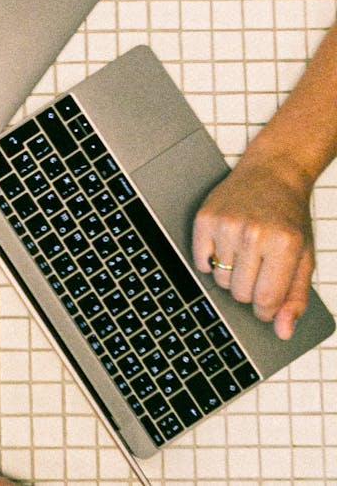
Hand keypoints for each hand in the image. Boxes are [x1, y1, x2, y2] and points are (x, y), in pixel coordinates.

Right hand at [192, 159, 314, 339]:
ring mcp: (227, 225)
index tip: (267, 302)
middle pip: (240, 292)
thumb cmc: (289, 218)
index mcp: (285, 244)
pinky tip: (226, 245)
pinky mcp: (205, 219)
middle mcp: (255, 233)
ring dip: (231, 273)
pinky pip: (200, 262)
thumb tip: (283, 331)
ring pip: (220, 280)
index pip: (266, 299)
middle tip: (259, 267)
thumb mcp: (304, 257)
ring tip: (244, 251)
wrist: (273, 173)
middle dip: (249, 288)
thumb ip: (295, 298)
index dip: (266, 308)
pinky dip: (211, 261)